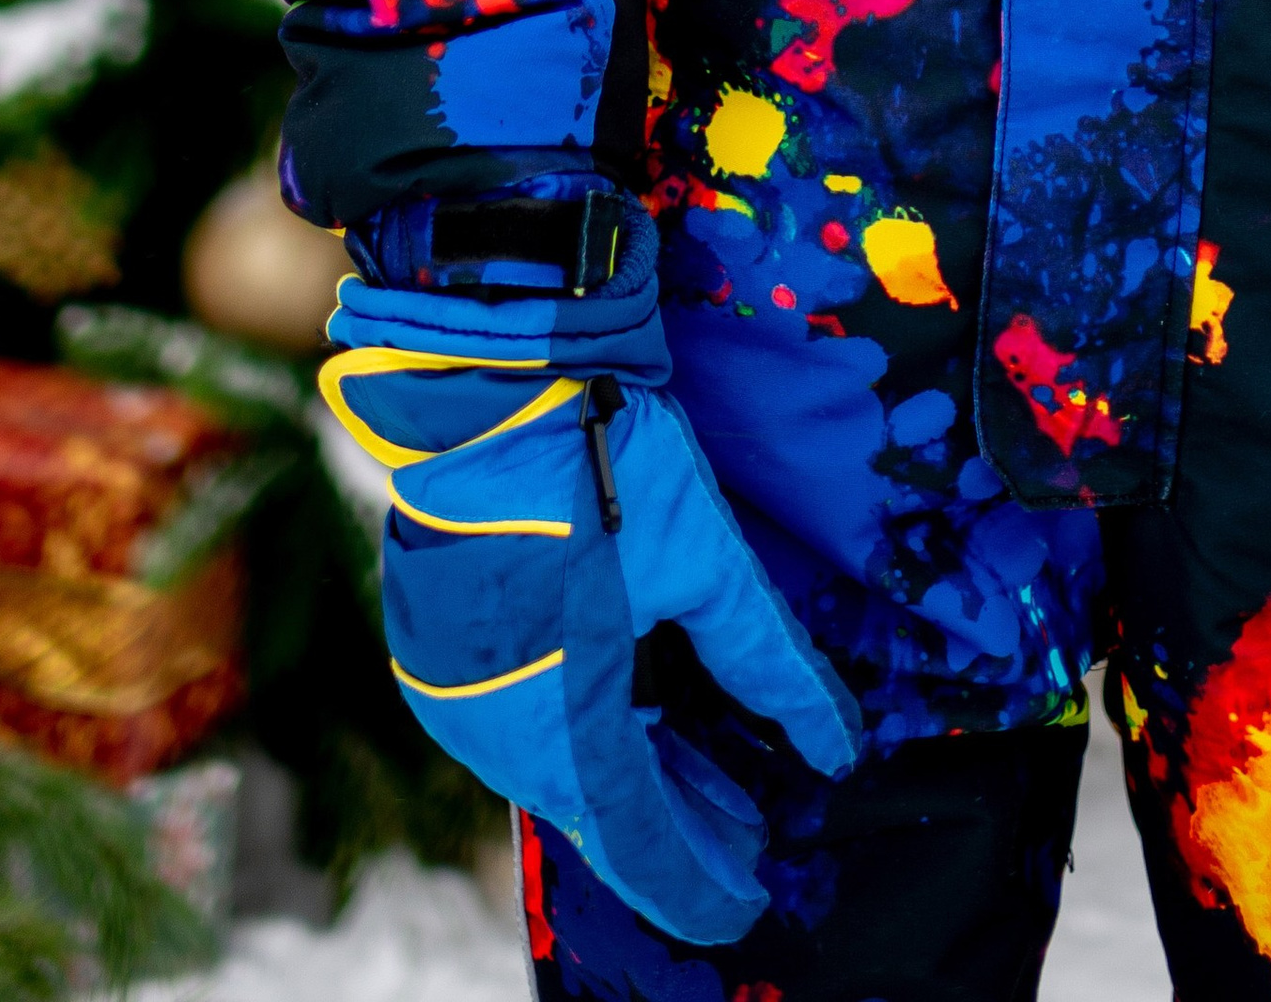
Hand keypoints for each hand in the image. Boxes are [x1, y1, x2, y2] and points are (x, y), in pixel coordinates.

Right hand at [319, 208, 858, 943]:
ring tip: (702, 784)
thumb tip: (835, 744)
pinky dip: (578, 728)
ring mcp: (453, 686)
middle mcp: (494, 726)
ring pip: (554, 761)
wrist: (484, 370)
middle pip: (595, 804)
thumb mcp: (706, 562)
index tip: (744, 899)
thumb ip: (771, 666)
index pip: (636, 838)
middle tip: (743, 839)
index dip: (695, 878)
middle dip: (673, 824)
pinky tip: (631, 714)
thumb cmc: (600, 458)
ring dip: (628, 774)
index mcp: (561, 721)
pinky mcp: (436, 642)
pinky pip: (515, 716)